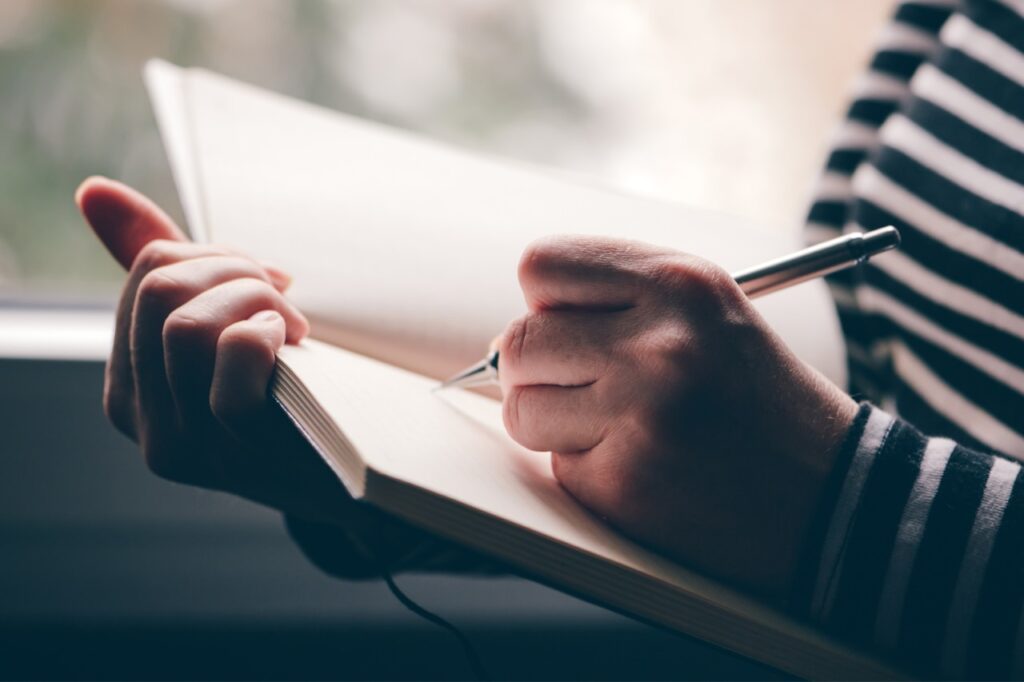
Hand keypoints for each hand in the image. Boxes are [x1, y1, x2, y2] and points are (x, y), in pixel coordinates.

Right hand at [76, 177, 416, 552]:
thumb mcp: (222, 326)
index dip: (219, 255)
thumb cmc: (286, 392)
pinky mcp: (237, 455)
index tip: (266, 278)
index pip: (147, 271)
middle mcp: (139, 417)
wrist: (351, 475)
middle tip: (284, 297)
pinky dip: (266, 331)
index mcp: (128, 381)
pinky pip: (232, 359)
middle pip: (162, 289)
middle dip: (238, 271)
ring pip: (187, 324)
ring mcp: (184, 442)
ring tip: (291, 324)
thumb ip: (163, 266)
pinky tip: (292, 345)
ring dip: (257, 300)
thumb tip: (93, 190)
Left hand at [497, 235, 857, 599]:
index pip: (543, 266)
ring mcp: (638, 415)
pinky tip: (641, 468)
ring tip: (617, 428)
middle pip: (520, 341)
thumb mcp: (708, 314)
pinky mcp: (623, 483)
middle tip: (586, 388)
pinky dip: (586, 470)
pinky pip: (556, 465)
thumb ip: (615, 302)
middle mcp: (658, 344)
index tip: (568, 326)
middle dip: (539, 370)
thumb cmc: (760, 401)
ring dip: (552, 424)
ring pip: (521, 408)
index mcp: (681, 284)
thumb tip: (506, 337)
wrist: (832, 497)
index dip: (546, 302)